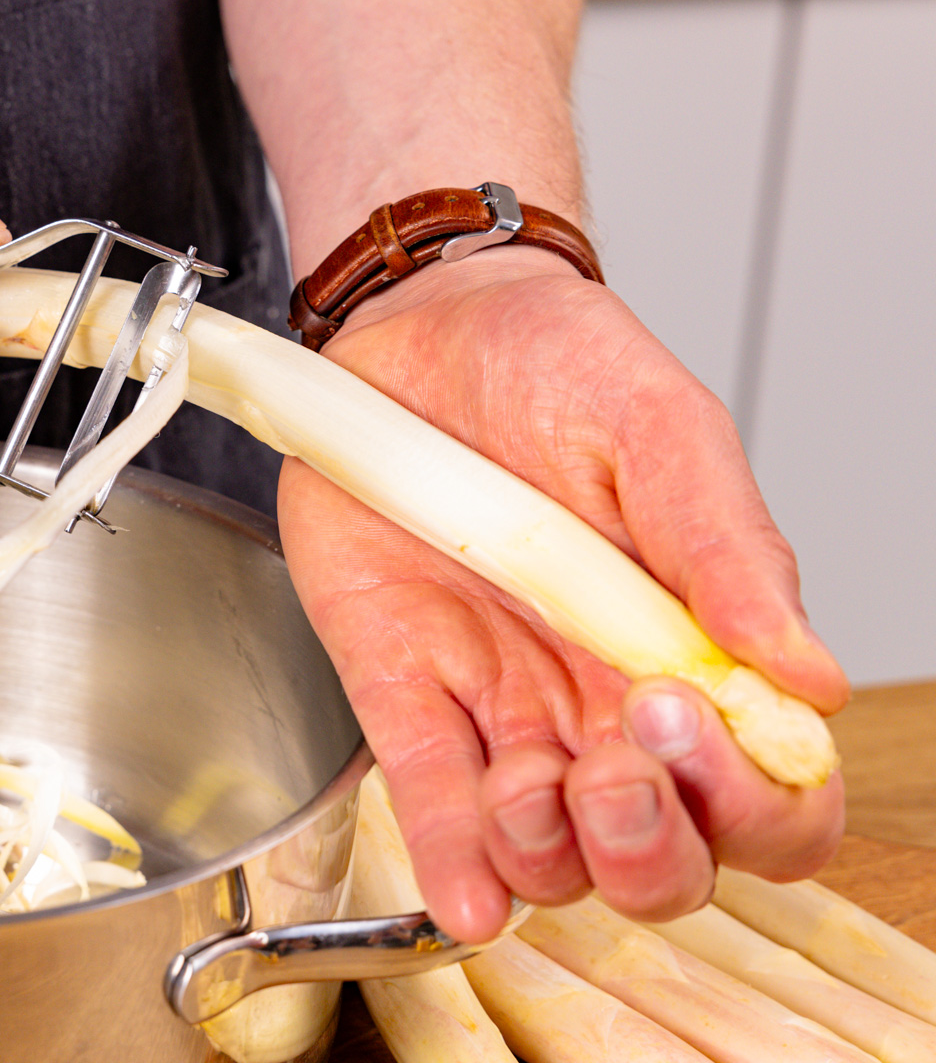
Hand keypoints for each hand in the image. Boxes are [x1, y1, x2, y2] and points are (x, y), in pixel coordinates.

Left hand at [277, 244, 848, 941]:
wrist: (423, 319)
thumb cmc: (555, 363)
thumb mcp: (660, 427)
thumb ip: (730, 546)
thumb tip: (811, 675)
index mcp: (691, 650)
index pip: (765, 794)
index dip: (751, 803)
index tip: (692, 722)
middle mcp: (598, 699)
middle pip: (660, 853)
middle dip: (648, 849)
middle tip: (615, 767)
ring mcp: (498, 702)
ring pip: (546, 851)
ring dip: (549, 854)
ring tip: (529, 788)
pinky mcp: (400, 685)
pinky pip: (428, 795)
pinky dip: (448, 854)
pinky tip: (468, 892)